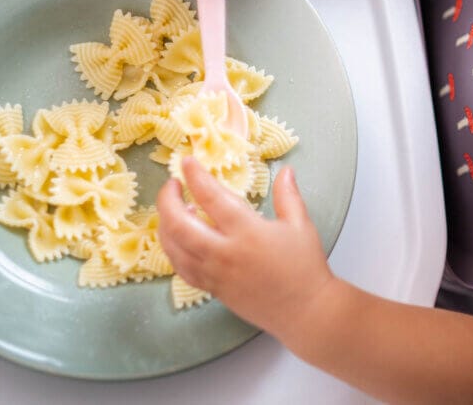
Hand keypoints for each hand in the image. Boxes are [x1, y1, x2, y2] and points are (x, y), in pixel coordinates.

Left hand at [156, 157, 335, 339]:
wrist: (305, 311)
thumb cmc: (305, 267)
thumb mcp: (300, 225)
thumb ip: (288, 195)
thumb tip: (286, 170)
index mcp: (248, 232)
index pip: (212, 198)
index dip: (195, 176)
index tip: (187, 162)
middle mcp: (225, 253)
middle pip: (179, 224)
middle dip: (167, 200)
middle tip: (172, 184)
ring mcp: (215, 274)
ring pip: (174, 248)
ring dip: (166, 224)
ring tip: (175, 209)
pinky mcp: (213, 289)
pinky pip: (182, 268)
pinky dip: (173, 250)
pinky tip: (179, 238)